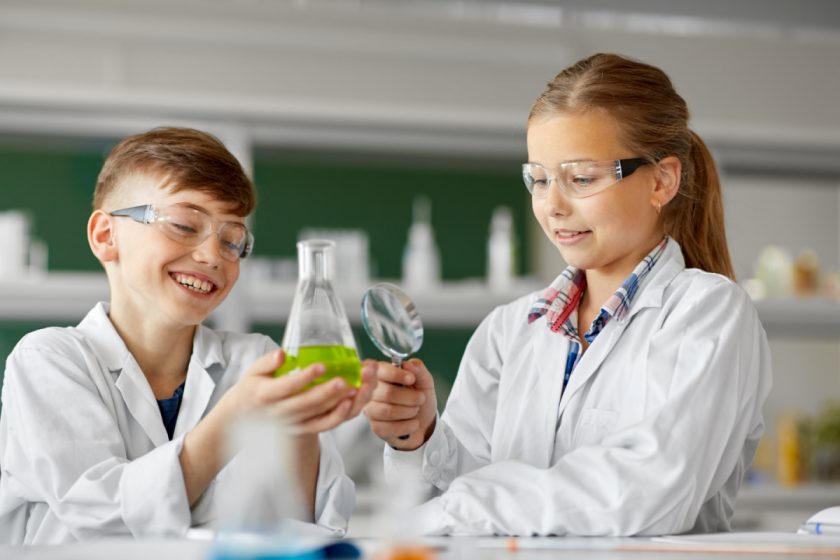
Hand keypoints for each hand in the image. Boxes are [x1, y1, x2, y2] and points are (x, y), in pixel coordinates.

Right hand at [229, 350, 375, 433]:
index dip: (305, 377)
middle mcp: (280, 412)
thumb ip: (267, 362)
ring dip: (342, 403)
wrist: (245, 418)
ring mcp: (293, 423)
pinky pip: (325, 425)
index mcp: (266, 395)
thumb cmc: (253, 388)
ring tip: (359, 387)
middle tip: (346, 380)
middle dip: (329, 392)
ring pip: (320, 415)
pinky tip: (354, 402)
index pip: (287, 387)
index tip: (322, 366)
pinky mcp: (303, 429)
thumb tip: (282, 353)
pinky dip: (340, 416)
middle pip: (308, 403)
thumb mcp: (252, 372)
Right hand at [364, 358, 436, 449]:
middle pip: (387, 393)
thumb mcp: (424, 382)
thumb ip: (418, 370)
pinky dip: (408, 425)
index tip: (411, 379)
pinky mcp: (376, 427)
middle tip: (420, 398)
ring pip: (388, 411)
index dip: (395, 374)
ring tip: (416, 410)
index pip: (380, 371)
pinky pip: (390, 428)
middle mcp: (371, 391)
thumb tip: (408, 364)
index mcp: (381, 375)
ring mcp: (372, 410)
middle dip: (410, 397)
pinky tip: (413, 423)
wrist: (424, 422)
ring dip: (409, 411)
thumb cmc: (420, 399)